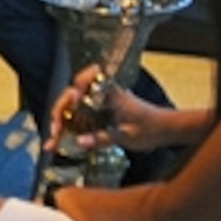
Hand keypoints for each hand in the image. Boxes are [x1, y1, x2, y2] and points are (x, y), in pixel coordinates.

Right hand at [47, 67, 170, 156]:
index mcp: (112, 94)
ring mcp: (101, 102)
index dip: (76, 87)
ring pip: (74, 104)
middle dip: (60, 110)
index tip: (71, 101)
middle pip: (73, 93)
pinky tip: (63, 138)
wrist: (166, 128)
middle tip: (55, 130)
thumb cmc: (151, 129)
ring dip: (62, 118)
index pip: (90, 78)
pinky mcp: (101, 110)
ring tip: (54, 138)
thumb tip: (79, 141)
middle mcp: (104, 94)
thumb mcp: (127, 137)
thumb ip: (103, 138)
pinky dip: (70, 124)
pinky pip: (80, 113)